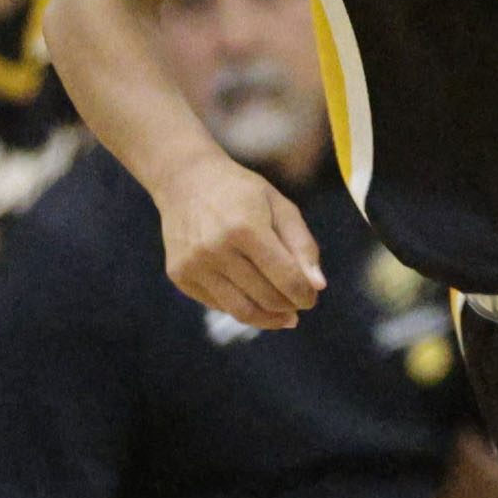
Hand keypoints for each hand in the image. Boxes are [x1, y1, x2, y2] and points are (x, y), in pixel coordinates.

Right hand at [156, 150, 322, 329]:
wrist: (184, 180)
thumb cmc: (241, 193)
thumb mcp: (280, 206)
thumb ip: (303, 245)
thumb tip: (318, 287)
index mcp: (246, 228)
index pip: (287, 278)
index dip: (305, 295)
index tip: (311, 297)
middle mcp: (216, 249)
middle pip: (266, 298)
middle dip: (289, 306)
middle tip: (298, 303)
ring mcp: (194, 264)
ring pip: (242, 311)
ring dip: (268, 318)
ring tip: (283, 314)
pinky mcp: (179, 275)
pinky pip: (219, 305)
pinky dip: (241, 306)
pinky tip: (251, 296)